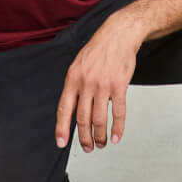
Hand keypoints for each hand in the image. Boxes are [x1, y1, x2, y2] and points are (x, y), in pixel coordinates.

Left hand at [55, 14, 141, 151]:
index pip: (64, 109)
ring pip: (99, 118)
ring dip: (100, 135)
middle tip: (87, 147)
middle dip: (84, 137)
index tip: (61, 142)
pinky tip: (116, 135)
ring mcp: (103, 85)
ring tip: (101, 143)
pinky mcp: (119, 86)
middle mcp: (86, 83)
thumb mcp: (79, 64)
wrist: (119, 34)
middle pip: (82, 118)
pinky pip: (118, 112)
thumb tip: (73, 108)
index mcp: (73, 78)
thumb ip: (75, 85)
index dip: (62, 128)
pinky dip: (117, 127)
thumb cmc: (99, 48)